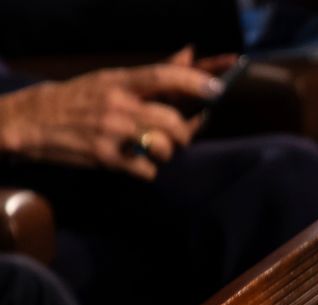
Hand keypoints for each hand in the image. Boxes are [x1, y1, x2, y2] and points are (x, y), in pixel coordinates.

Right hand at [0, 47, 217, 179]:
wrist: (33, 120)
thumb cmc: (81, 98)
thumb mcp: (112, 79)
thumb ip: (155, 73)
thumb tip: (190, 53)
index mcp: (120, 82)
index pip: (163, 76)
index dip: (194, 81)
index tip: (217, 89)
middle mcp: (117, 105)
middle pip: (171, 122)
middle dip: (185, 133)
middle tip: (182, 136)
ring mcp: (111, 133)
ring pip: (164, 148)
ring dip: (166, 152)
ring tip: (152, 147)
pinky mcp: (106, 158)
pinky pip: (148, 170)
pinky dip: (147, 169)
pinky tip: (133, 160)